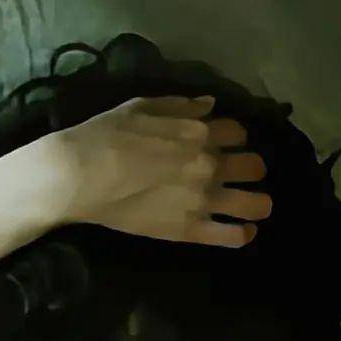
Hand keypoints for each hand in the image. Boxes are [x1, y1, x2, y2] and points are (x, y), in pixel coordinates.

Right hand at [35, 95, 270, 245]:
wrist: (81, 174)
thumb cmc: (106, 135)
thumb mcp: (142, 106)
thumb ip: (181, 105)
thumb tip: (210, 104)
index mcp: (200, 131)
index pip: (237, 131)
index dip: (233, 136)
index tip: (226, 142)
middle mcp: (210, 164)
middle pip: (254, 165)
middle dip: (250, 166)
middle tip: (238, 173)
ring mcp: (204, 199)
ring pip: (255, 203)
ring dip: (259, 202)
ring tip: (254, 204)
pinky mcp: (191, 229)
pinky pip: (233, 236)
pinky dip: (244, 233)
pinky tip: (244, 231)